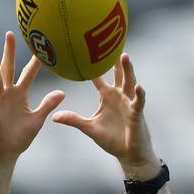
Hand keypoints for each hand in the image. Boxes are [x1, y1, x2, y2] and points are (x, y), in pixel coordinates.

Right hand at [0, 32, 64, 167]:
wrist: (6, 154)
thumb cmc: (19, 137)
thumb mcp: (37, 120)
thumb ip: (47, 105)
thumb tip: (62, 92)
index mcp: (19, 94)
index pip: (28, 73)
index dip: (34, 60)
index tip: (41, 45)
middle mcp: (7, 94)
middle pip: (8, 69)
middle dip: (9, 52)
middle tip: (10, 34)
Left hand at [53, 54, 160, 178]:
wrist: (129, 154)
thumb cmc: (112, 139)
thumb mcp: (89, 128)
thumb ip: (73, 120)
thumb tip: (54, 117)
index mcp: (107, 95)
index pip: (98, 76)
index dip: (91, 64)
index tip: (83, 49)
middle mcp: (119, 95)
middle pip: (116, 72)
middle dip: (112, 58)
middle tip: (108, 40)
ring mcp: (129, 102)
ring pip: (129, 81)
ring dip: (127, 69)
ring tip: (124, 56)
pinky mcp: (137, 114)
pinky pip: (138, 102)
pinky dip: (139, 95)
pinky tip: (139, 87)